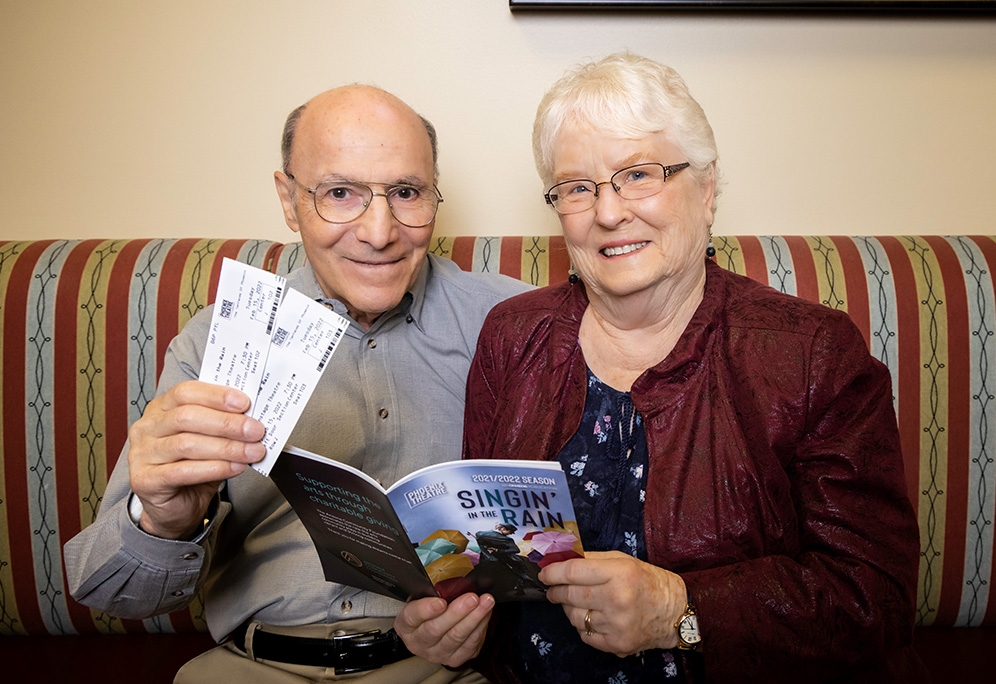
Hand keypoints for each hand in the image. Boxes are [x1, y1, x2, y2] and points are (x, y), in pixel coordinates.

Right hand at [127, 381, 265, 538]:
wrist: (175, 507)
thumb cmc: (193, 467)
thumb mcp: (209, 439)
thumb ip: (223, 426)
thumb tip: (252, 418)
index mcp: (160, 409)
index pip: (185, 392)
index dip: (216, 396)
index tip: (245, 403)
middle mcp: (146, 428)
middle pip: (186, 417)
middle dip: (227, 423)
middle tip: (255, 431)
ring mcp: (142, 454)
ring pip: (187, 444)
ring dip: (226, 447)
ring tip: (252, 452)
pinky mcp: (145, 480)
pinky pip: (183, 471)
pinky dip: (215, 468)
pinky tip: (236, 467)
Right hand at [393, 593, 494, 667]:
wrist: (433, 629)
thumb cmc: (428, 608)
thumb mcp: (422, 597)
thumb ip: (432, 590)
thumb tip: (452, 578)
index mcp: (406, 625)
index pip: (411, 617)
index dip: (426, 610)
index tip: (440, 601)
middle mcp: (419, 642)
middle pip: (436, 629)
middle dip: (456, 612)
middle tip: (471, 598)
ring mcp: (437, 653)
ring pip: (456, 637)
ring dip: (474, 618)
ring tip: (485, 602)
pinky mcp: (455, 659)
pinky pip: (470, 644)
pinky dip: (480, 626)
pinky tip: (486, 613)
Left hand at [539, 550, 687, 656]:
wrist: (675, 612)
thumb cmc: (648, 581)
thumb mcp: (623, 560)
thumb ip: (592, 559)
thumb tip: (560, 558)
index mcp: (619, 574)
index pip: (573, 572)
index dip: (553, 572)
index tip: (544, 574)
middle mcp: (617, 600)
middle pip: (570, 595)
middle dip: (556, 591)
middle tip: (552, 589)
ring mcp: (616, 625)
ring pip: (574, 617)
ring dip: (569, 608)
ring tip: (577, 602)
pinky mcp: (616, 644)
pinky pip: (585, 635)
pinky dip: (583, 625)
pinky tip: (592, 617)